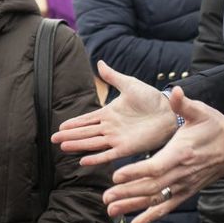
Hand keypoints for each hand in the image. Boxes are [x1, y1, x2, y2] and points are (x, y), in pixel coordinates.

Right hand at [51, 60, 176, 164]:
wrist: (170, 111)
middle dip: (70, 136)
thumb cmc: (151, 98)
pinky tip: (83, 161)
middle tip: (53, 140)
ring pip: (93, 143)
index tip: (60, 127)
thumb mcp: (129, 84)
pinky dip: (96, 158)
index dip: (73, 123)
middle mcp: (111, 127)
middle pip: (86, 132)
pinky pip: (108, 154)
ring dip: (78, 145)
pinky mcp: (127, 148)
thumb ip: (112, 76)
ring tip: (63, 147)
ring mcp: (117, 138)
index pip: (87, 119)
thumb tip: (99, 62)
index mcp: (109, 113)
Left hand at [102, 90, 223, 222]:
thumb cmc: (215, 128)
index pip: (156, 166)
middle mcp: (181, 173)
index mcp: (181, 153)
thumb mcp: (201, 112)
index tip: (116, 175)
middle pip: (151, 187)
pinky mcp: (185, 192)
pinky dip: (149, 217)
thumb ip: (184, 104)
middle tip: (106, 197)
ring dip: (132, 206)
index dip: (135, 172)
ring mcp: (183, 186)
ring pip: (155, 200)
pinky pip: (165, 208)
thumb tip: (175, 91)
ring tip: (110, 210)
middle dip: (127, 193)